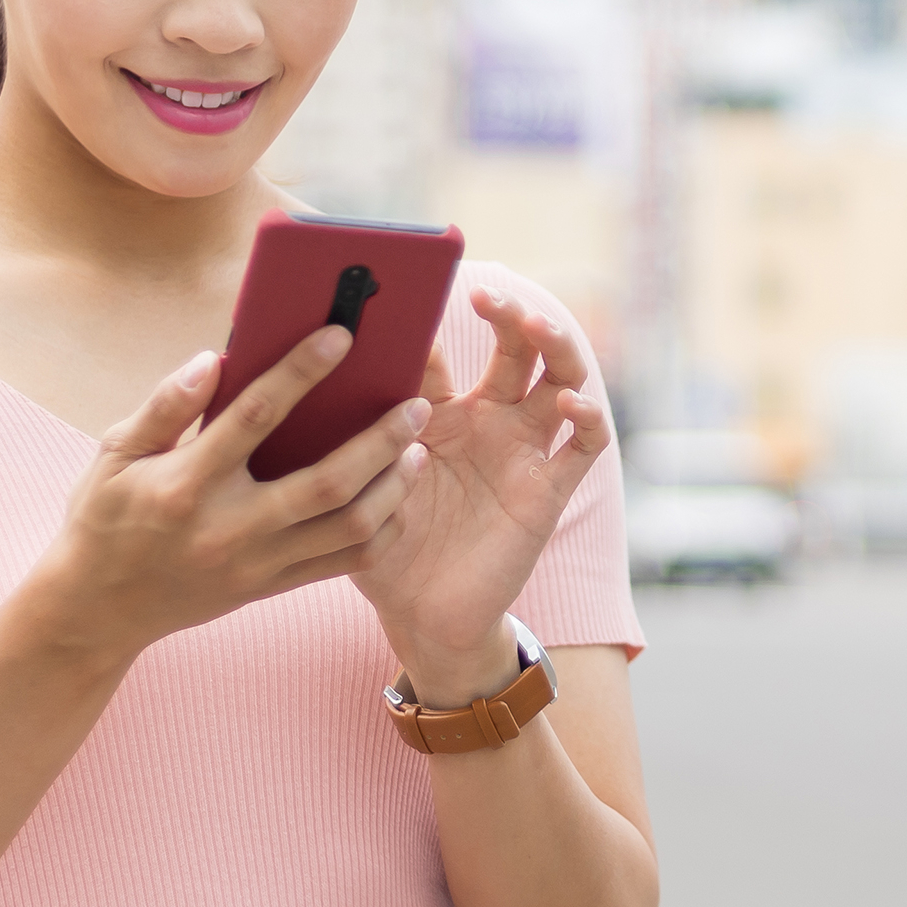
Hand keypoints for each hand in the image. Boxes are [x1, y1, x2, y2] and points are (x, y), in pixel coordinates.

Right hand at [31, 329, 428, 663]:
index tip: (341, 335)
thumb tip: (211, 358)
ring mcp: (256, 564)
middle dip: (380, 439)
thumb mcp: (115, 454)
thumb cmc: (107, 518)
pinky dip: (381, 530)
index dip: (301, 371)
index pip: (255, 416)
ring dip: (393, 486)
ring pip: (348, 526)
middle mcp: (229, 527)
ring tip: (418, 448)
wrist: (98, 610)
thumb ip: (165, 406)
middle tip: (416, 403)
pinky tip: (398, 498)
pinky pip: (344, 563)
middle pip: (326, 481)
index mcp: (187, 483)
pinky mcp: (270, 588)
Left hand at [354, 289, 611, 698]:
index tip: (409, 289)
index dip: (432, 320)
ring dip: (557, 346)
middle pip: (516, 349)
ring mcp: (524, 451)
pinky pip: (583, 445)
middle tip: (490, 297)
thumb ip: (353, 436)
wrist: (423, 617)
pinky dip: (588, 416)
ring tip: (538, 327)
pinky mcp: (549, 489)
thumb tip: (319, 376)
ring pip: (560, 378)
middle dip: (510, 316)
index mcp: (440, 414)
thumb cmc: (387, 549)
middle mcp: (490, 422)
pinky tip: (570, 402)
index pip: (442, 353)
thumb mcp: (361, 486)